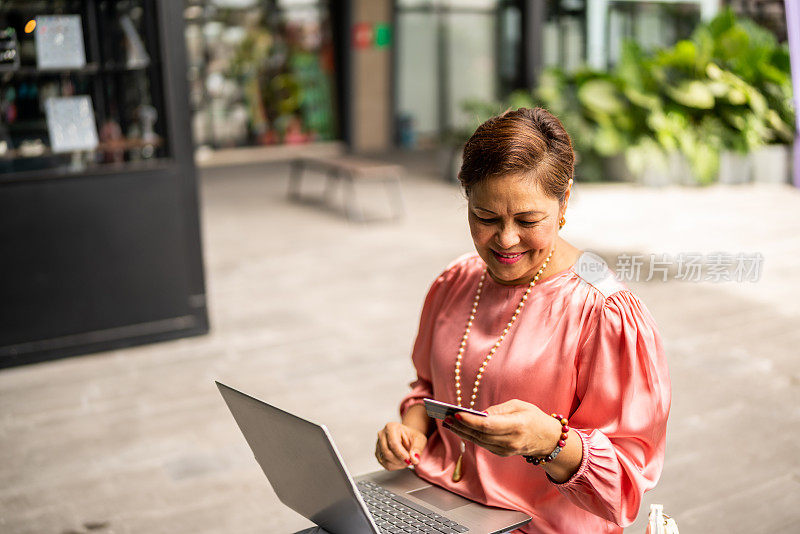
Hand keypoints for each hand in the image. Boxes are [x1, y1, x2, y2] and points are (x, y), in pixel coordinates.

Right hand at [375, 422, 426, 469]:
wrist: (408, 438)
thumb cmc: (412, 436)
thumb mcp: (419, 439)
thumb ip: (417, 448)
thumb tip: (414, 458)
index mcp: (391, 427)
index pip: (393, 443)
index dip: (401, 453)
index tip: (409, 459)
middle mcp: (382, 434)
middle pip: (387, 452)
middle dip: (399, 460)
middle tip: (409, 461)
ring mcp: (378, 444)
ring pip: (385, 459)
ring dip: (397, 464)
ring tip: (406, 461)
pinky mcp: (378, 453)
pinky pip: (384, 464)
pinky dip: (394, 466)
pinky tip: (401, 462)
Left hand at [441, 399, 560, 456]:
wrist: (548, 439)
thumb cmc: (534, 417)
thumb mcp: (519, 405)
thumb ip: (498, 410)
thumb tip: (479, 414)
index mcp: (517, 426)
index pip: (488, 426)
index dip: (470, 421)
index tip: (456, 414)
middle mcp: (510, 441)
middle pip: (480, 435)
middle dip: (461, 426)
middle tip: (446, 417)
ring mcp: (506, 450)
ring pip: (479, 441)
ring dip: (462, 432)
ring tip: (448, 422)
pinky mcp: (503, 453)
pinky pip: (483, 444)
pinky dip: (470, 436)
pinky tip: (460, 429)